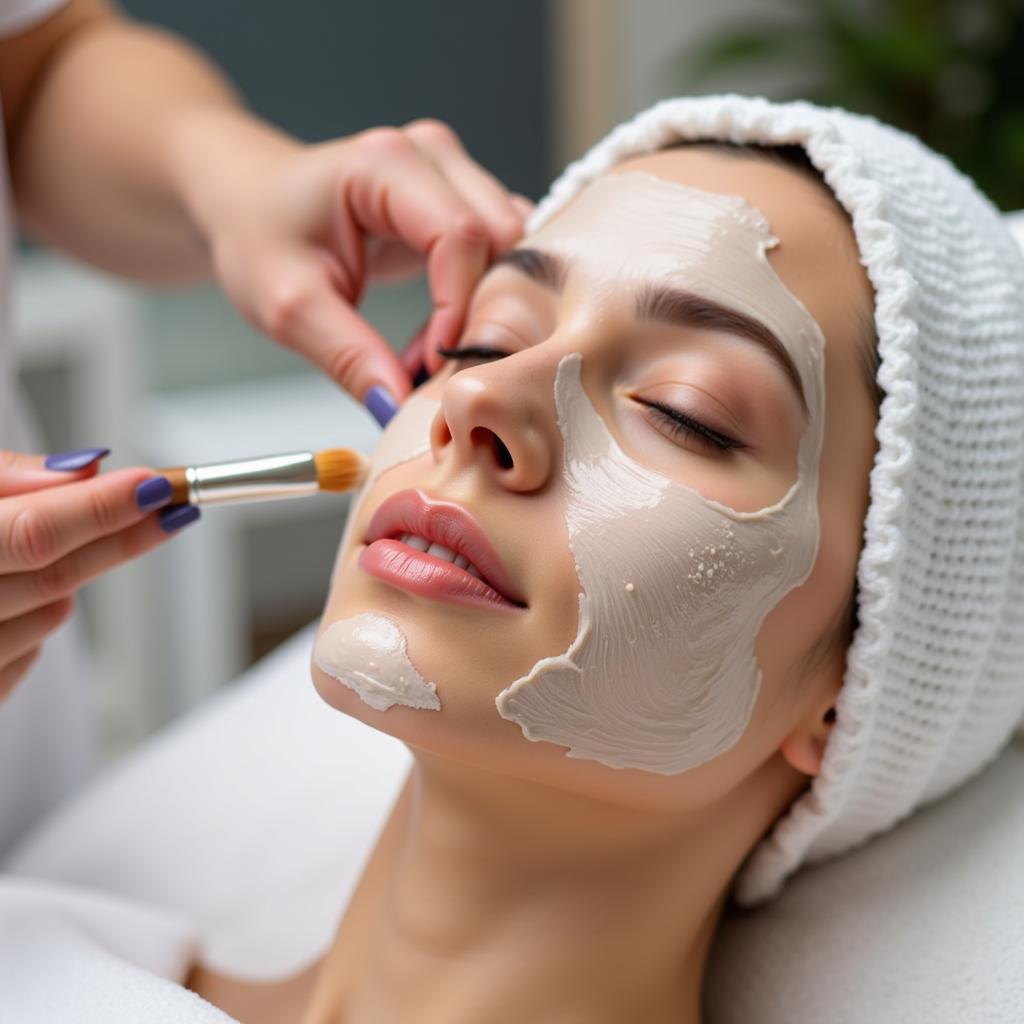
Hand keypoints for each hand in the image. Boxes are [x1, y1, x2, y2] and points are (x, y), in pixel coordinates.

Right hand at [0, 448, 197, 700]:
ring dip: (75, 574)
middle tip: (176, 504)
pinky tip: (18, 593)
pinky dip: (41, 616)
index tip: (156, 486)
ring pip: (54, 612)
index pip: (31, 534)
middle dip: (122, 536)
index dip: (100, 509)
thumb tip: (85, 469)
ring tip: (58, 542)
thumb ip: (7, 477)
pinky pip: (32, 652)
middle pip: (56, 575)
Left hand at [173, 113, 530, 421]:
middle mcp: (431, 157)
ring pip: (512, 251)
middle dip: (481, 314)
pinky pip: (500, 255)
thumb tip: (400, 408)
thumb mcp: (289, 306)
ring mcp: (453, 174)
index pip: (460, 236)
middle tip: (439, 371)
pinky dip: (480, 303)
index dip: (457, 309)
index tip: (432, 366)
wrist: (248, 197)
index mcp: (385, 164)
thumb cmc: (258, 233)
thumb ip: (349, 357)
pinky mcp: (461, 200)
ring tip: (431, 353)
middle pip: (502, 240)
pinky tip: (437, 333)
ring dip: (483, 311)